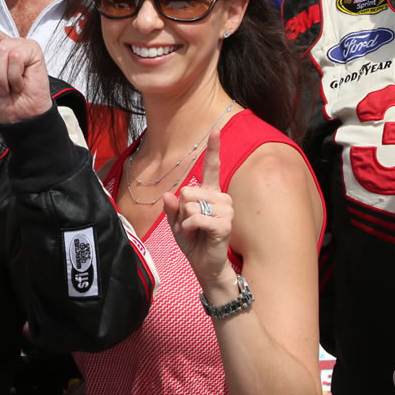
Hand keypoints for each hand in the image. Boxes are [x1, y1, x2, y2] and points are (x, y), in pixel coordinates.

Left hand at [162, 131, 234, 285]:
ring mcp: (225, 211)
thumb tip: (169, 194)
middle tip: (189, 225)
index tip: (215, 129)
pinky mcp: (225, 225)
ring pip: (190, 204)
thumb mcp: (177, 222)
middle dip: (180, 210)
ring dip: (184, 221)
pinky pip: (195, 218)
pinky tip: (196, 235)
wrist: (205, 265)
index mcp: (210, 194)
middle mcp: (221, 198)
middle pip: (187, 190)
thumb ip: (172, 207)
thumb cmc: (193, 241)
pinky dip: (188, 228)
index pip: (211, 167)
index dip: (213, 148)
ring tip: (194, 232)